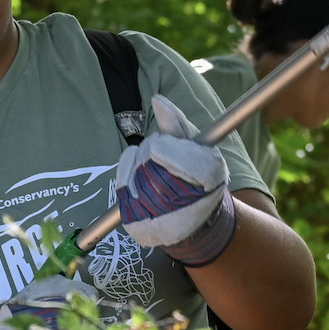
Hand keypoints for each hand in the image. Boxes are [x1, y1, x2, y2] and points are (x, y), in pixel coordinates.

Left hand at [115, 94, 236, 266]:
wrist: (197, 221)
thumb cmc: (199, 178)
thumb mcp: (198, 147)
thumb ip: (177, 124)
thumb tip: (156, 100)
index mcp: (207, 178)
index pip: (158, 146)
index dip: (164, 143)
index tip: (175, 148)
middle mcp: (185, 202)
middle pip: (145, 154)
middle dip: (154, 150)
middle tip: (170, 163)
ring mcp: (158, 222)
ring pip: (133, 166)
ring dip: (142, 161)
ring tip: (161, 174)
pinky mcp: (139, 229)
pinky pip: (121, 185)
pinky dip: (129, 174)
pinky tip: (145, 182)